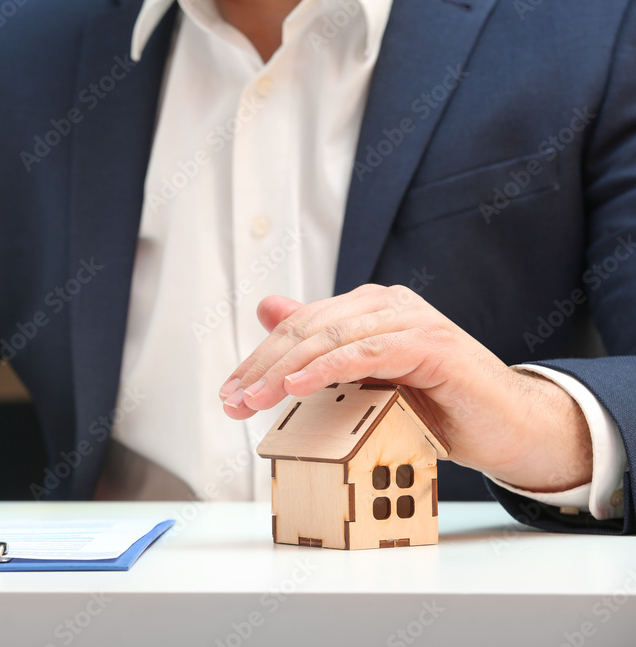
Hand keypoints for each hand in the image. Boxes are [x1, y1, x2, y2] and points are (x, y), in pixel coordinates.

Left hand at [219, 285, 592, 492]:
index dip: (259, 359)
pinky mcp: (431, 344)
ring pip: (332, 338)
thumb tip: (269, 309)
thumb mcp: (366, 382)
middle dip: (263, 367)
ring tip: (255, 399)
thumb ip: (321, 347)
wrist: (506, 430)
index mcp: (367, 309)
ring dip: (287, 371)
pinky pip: (369, 352)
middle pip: (308, 329)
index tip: (229, 394)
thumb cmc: (436, 408)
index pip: (299, 327)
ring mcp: (411, 320)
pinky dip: (331, 367)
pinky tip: (300, 385)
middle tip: (233, 402)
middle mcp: (386, 305)